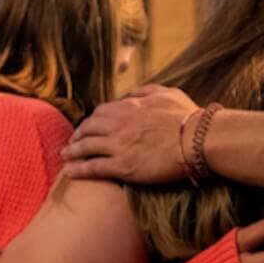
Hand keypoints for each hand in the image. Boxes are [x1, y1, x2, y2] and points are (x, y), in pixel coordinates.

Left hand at [62, 85, 199, 183]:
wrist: (199, 139)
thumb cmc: (189, 116)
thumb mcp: (168, 93)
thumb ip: (147, 90)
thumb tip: (131, 93)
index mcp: (130, 106)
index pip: (102, 111)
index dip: (93, 119)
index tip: (91, 125)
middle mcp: (120, 123)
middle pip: (89, 127)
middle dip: (78, 134)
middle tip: (73, 140)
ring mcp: (119, 145)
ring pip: (86, 146)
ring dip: (72, 150)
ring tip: (65, 155)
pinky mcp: (123, 166)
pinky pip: (93, 167)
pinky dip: (78, 169)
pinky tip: (69, 172)